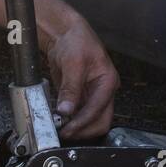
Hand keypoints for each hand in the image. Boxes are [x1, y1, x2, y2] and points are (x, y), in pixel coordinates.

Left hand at [45, 16, 119, 140]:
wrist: (66, 33)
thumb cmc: (77, 41)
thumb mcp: (73, 63)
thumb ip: (71, 88)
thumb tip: (66, 110)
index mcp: (108, 82)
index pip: (98, 110)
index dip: (82, 122)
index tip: (68, 129)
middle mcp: (103, 92)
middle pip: (100, 121)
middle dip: (83, 130)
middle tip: (64, 132)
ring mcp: (92, 95)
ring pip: (90, 121)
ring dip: (76, 127)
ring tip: (58, 127)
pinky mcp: (80, 97)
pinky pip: (78, 114)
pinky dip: (69, 120)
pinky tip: (57, 119)